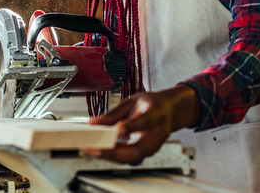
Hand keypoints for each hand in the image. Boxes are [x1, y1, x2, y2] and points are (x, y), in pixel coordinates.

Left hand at [83, 85, 199, 164]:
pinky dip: (112, 156)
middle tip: (93, 147)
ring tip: (90, 149)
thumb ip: (113, 113)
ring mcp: (153, 147)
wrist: (169, 112)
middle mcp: (157, 134)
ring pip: (130, 158)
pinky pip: (128, 158)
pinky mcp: (147, 153)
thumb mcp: (132, 101)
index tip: (116, 129)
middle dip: (113, 151)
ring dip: (109, 156)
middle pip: (136, 149)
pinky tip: (99, 150)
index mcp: (156, 114)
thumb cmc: (151, 105)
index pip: (143, 122)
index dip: (130, 127)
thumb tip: (93, 123)